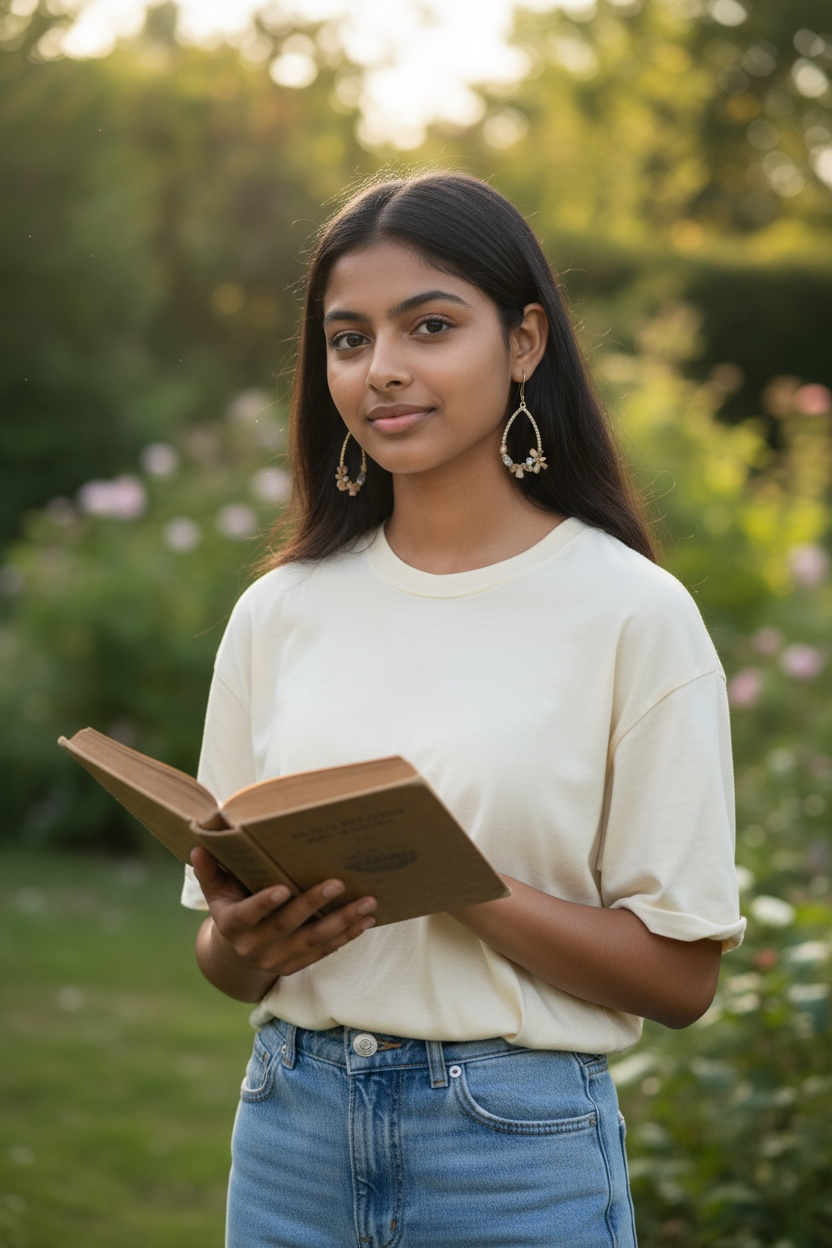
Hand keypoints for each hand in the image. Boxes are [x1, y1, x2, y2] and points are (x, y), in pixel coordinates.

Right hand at [191, 847, 376, 987]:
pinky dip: (347, 936)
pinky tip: (367, 920)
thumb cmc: (230, 909)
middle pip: (287, 926)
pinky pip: (325, 952)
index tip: (283, 888)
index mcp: (232, 925)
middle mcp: (254, 946)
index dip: (263, 903)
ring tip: (368, 903)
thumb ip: (210, 871)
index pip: (248, 915)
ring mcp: (277, 959)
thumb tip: (198, 845)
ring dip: (342, 922)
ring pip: (313, 941)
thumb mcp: (216, 892)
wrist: (235, 956)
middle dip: (313, 904)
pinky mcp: (296, 965)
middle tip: (337, 883)